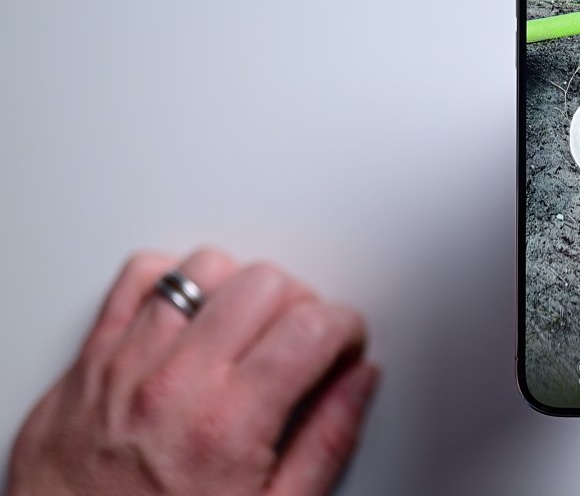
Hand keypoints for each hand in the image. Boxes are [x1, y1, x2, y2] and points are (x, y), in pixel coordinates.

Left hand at [6, 249, 377, 495]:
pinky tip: (193, 315)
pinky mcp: (90, 358)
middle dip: (301, 304)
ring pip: (205, 268)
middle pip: (266, 283)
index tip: (345, 346)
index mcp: (229, 424)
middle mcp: (177, 382)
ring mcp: (127, 363)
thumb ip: (326, 442)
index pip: (313, 326)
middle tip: (302, 343)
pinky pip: (138, 278)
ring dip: (240, 290)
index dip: (346, 329)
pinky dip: (172, 282)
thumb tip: (359, 382)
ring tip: (248, 329)